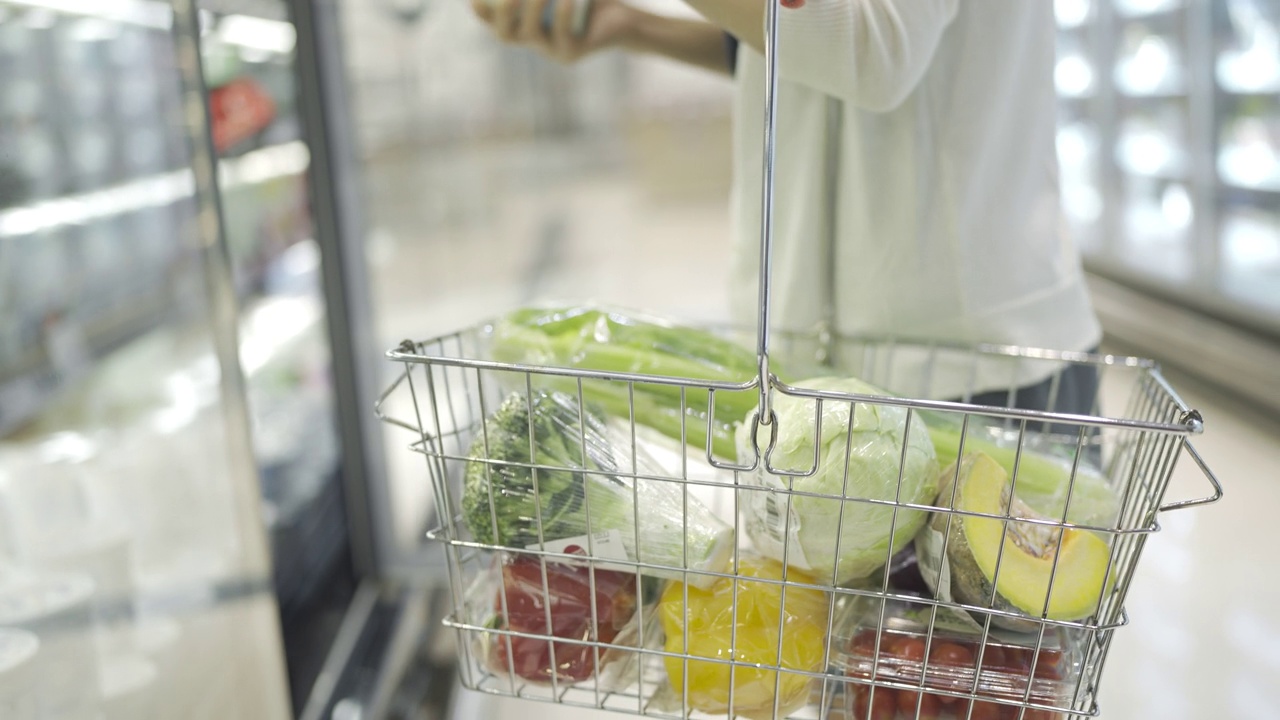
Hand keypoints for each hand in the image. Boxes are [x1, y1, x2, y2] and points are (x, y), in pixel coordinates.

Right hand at [471, 0, 632, 63]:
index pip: (495, 21)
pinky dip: (561, 14)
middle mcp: (534, 41)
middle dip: (501, 12)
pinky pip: (561, 35)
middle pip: (505, 34)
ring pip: (531, 34)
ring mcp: (551, 51)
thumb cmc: (589, 0)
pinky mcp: (571, 55)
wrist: (622, 20)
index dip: (482, 11)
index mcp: (525, 25)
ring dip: (533, 7)